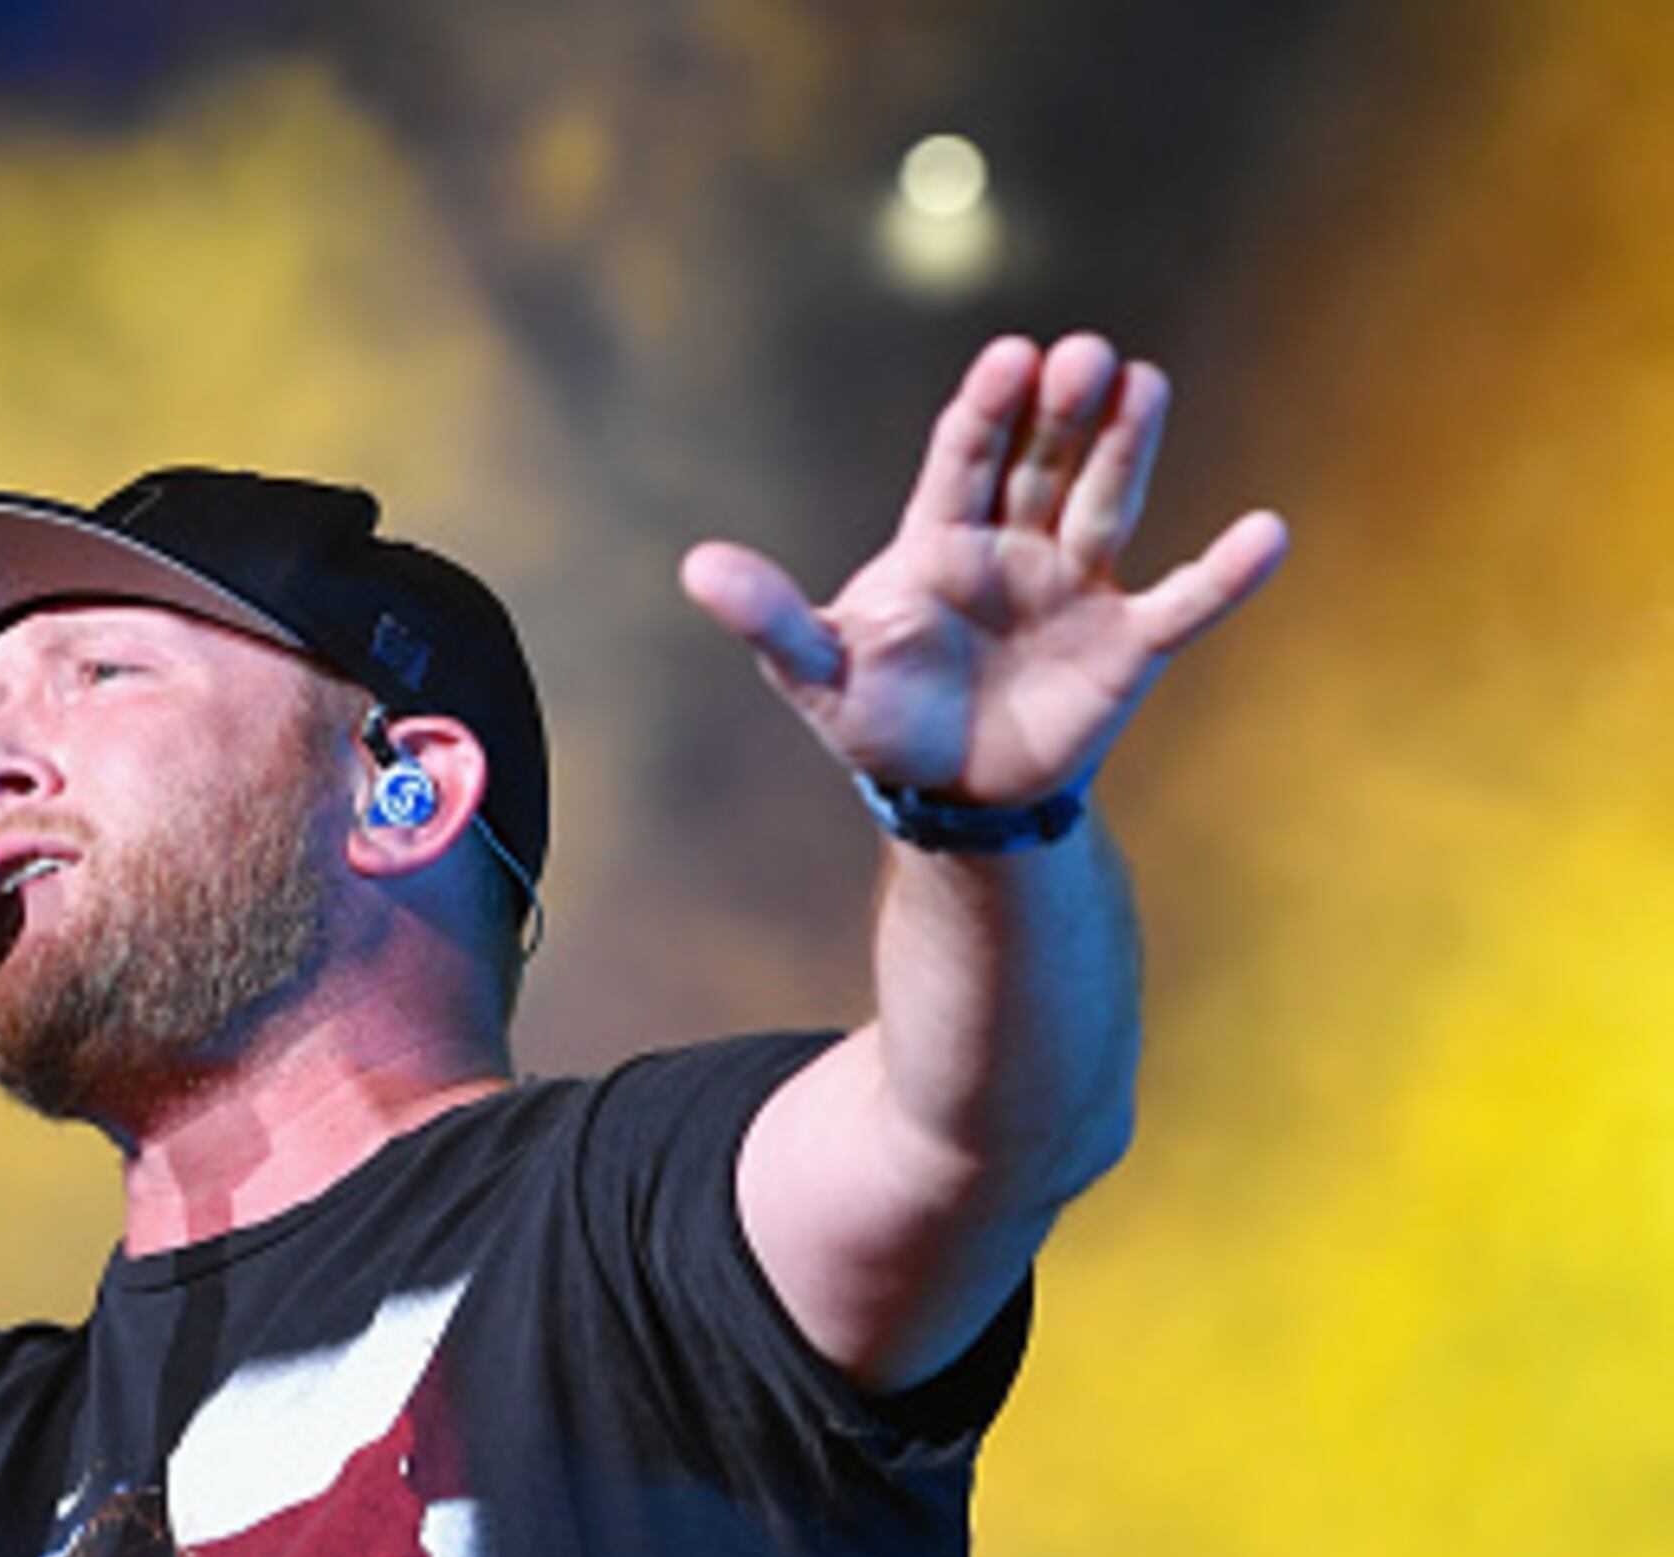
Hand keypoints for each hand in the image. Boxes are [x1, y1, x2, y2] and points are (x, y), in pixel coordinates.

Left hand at [679, 332, 1288, 807]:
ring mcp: (1077, 586)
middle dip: (1063, 410)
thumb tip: (695, 567)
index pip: (965, 456)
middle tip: (1084, 355)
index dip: (987, 409)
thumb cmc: (881, 720)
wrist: (950, 796)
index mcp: (941, 538)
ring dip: (1129, 447)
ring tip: (1146, 384)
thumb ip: (770, 618)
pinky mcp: (1127, 644)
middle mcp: (1016, 544)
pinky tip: (1265, 533)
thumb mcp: (818, 671)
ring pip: (1108, 502)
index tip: (1010, 358)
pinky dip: (1223, 574)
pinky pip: (1182, 602)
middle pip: (1044, 461)